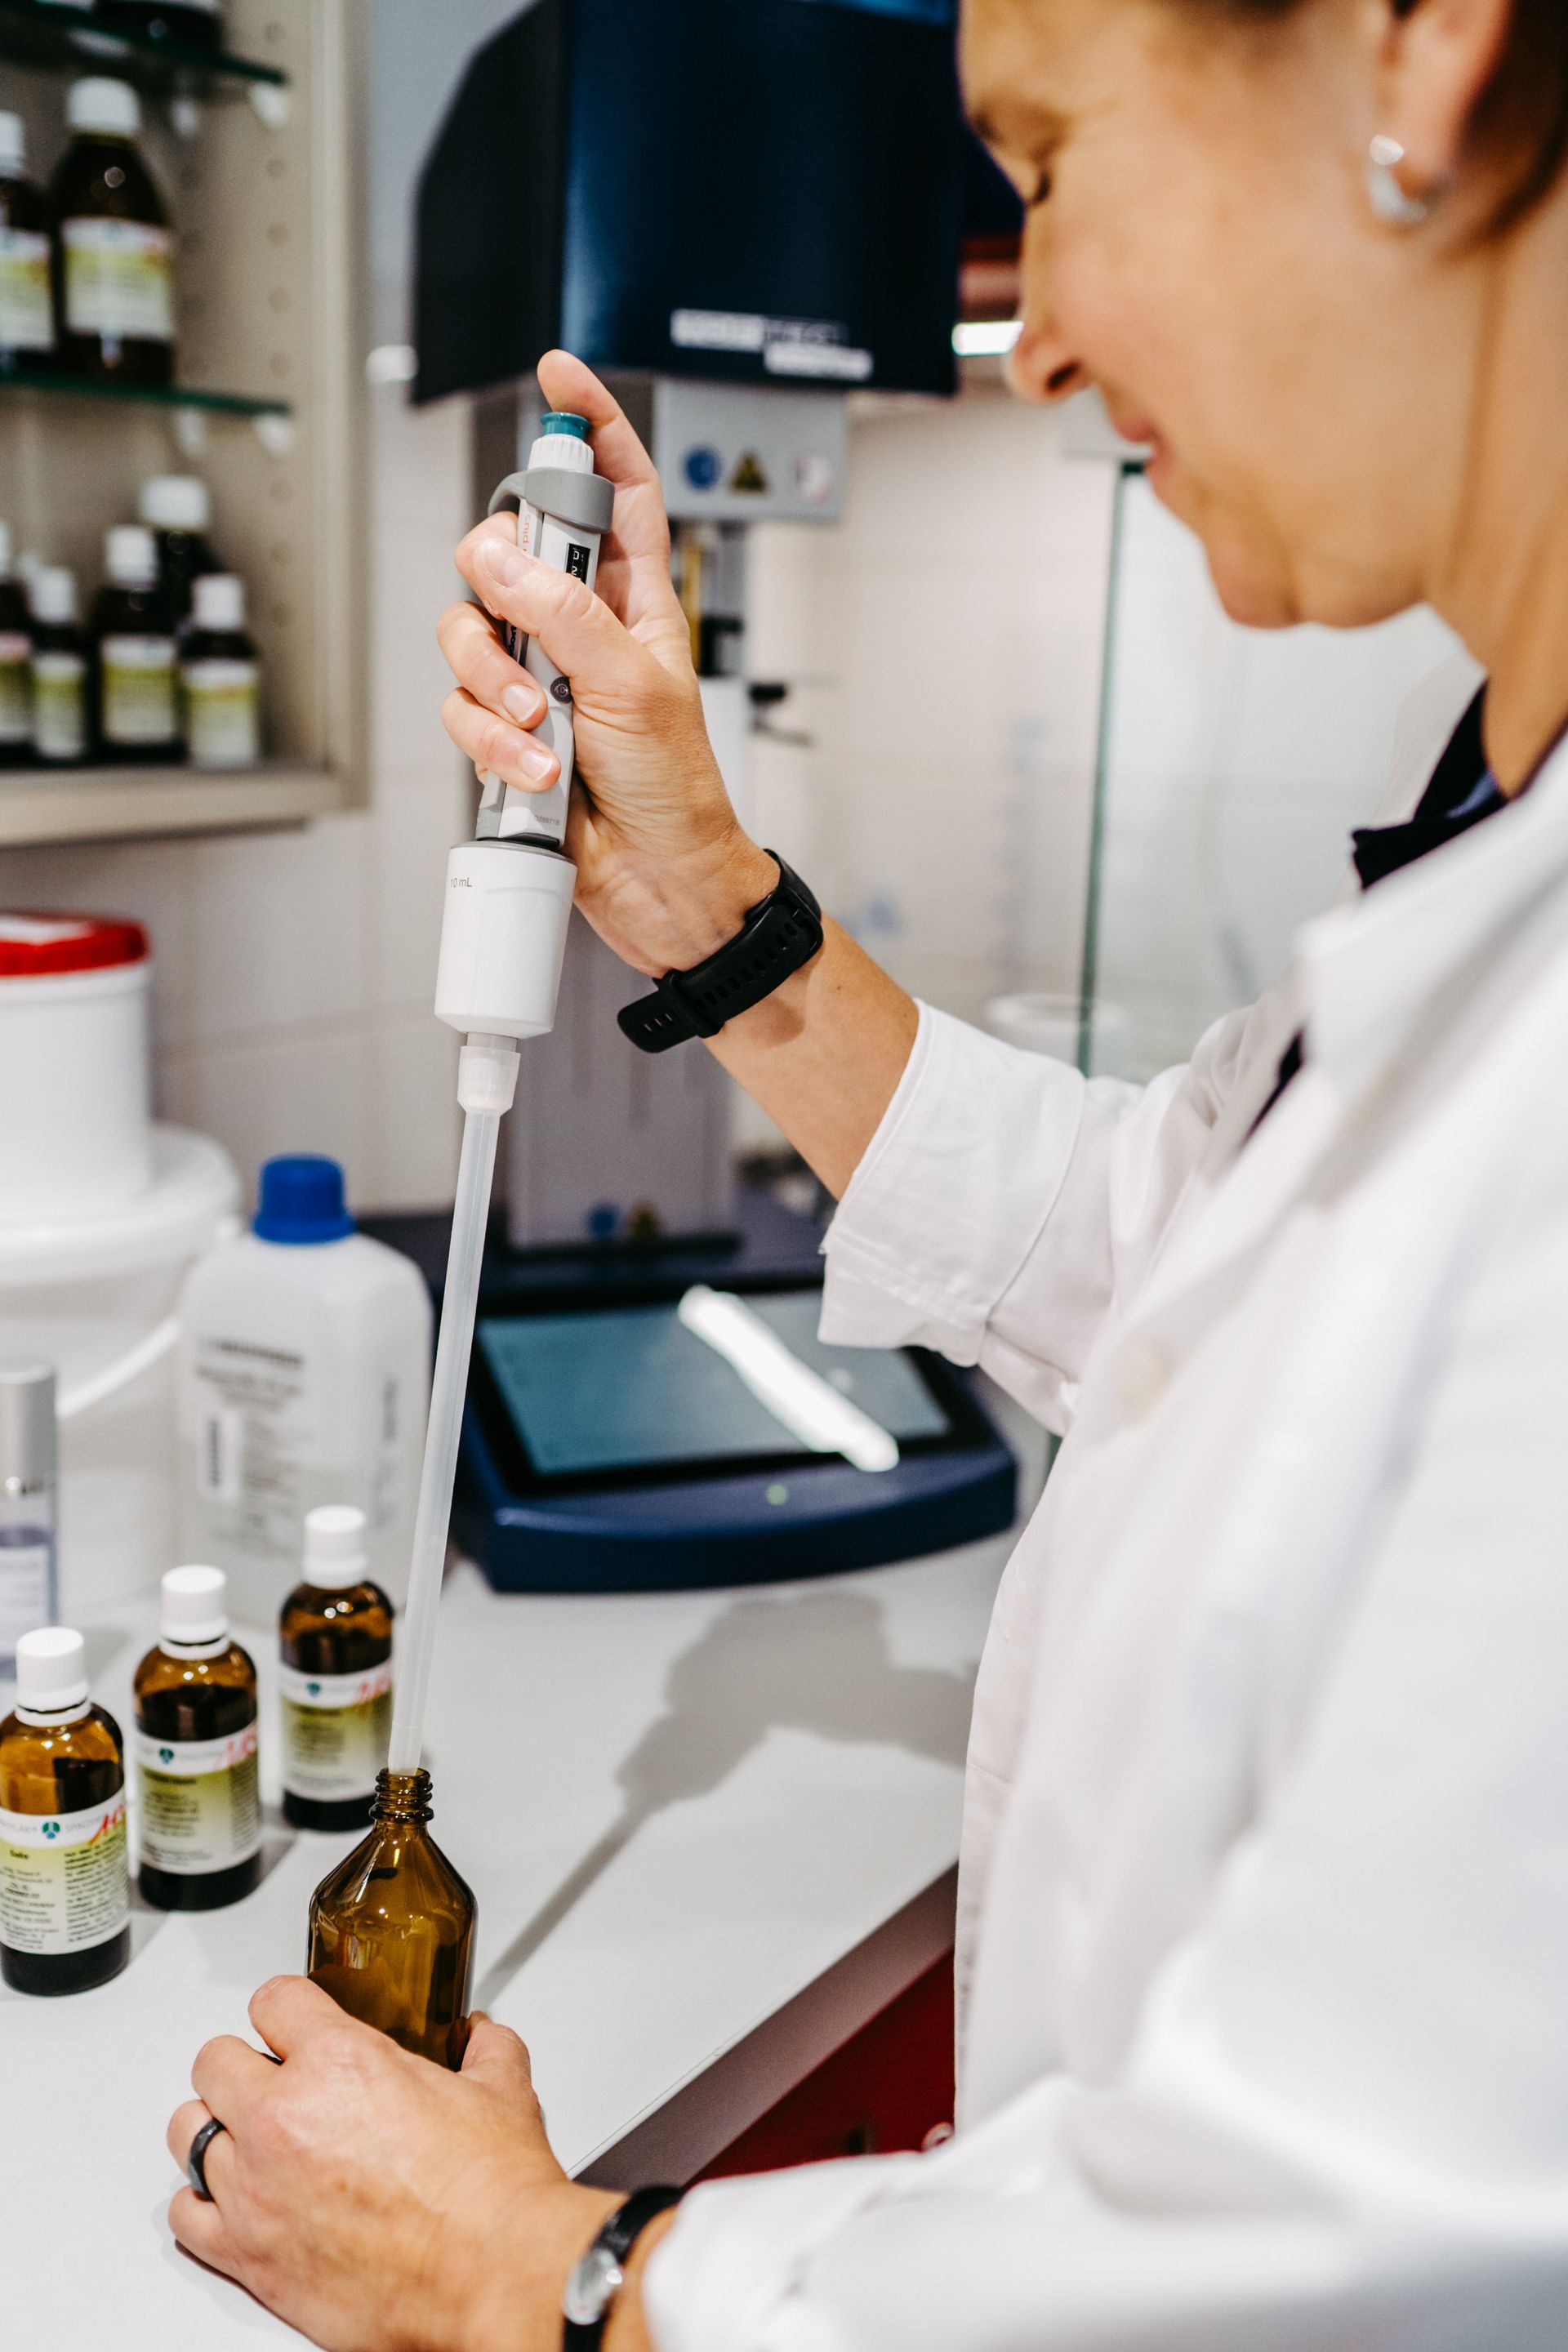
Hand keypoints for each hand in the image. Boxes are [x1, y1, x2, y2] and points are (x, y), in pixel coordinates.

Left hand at [166, 1976, 622, 2351]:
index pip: (273, 2000)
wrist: (490, 2275)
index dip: (288, 2009)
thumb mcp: (501, 2092)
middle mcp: (284, 2117)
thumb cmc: (490, 2194)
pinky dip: (201, 2204)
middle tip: (274, 2081)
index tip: (294, 2023)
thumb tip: (483, 2039)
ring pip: (188, 2132)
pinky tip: (232, 2199)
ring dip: (218, 2130)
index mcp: (340, 2061)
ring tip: (249, 2138)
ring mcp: (256, 2187)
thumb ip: (485, 2051)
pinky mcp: (247, 2254)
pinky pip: (184, 2215)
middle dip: (244, 2065)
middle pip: (214, 2061)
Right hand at [437, 349, 776, 976]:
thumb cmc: (677, 788)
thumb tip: (498, 552)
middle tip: (529, 629)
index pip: (614, 488)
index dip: (590, 428)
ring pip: (466, 634)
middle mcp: (578, 626)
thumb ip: (563, 609)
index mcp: (633, 597)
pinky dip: (491, 741)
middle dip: (499, 587)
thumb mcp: (633, 684)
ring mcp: (537, 678)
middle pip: (505, 552)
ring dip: (491, 684)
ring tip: (539, 727)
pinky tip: (534, 770)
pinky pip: (462, 709)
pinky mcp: (505, 733)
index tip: (560, 375)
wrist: (661, 882)